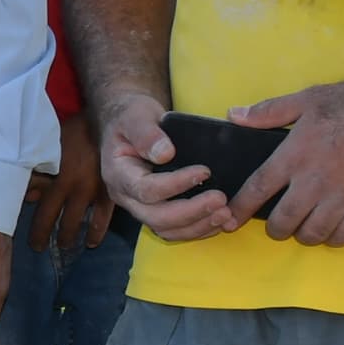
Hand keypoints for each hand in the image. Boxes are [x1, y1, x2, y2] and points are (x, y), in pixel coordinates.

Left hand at [22, 120, 116, 250]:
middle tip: (41, 248)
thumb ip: (38, 173)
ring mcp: (94, 192)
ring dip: (71, 236)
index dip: (37, 229)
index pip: (43, 212)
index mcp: (57, 179)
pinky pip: (104, 217)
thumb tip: (28, 197)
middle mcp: (75, 189)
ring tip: (65, 246)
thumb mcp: (50, 149)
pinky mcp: (111, 191)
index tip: (31, 241)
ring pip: (80, 222)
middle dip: (48, 236)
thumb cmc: (72, 134)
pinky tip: (92, 242)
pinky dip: (98, 231)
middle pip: (59, 221)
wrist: (106, 122)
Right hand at [95, 95, 232, 240]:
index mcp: (118, 174)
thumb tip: (165, 153)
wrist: (129, 124)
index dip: (176, 184)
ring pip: (166, 230)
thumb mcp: (136, 115)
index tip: (205, 172)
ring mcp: (140, 207)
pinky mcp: (155, 210)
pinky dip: (198, 229)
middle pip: (156, 218)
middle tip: (221, 200)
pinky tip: (220, 219)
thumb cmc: (131, 116)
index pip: (146, 189)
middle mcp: (126, 197)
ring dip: (197, 226)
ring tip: (225, 213)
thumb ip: (146, 133)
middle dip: (191, 212)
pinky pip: (175, 230)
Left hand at [229, 78, 343, 247]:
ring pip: (311, 233)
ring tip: (304, 228)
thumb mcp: (308, 99)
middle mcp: (313, 182)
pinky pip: (343, 237)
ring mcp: (341, 198)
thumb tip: (234, 115)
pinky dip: (333, 238)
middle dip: (275, 229)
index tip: (230, 219)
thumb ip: (269, 111)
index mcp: (294, 157)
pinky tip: (332, 230)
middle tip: (277, 225)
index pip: (257, 189)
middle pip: (282, 221)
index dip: (240, 208)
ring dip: (303, 235)